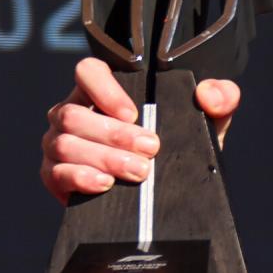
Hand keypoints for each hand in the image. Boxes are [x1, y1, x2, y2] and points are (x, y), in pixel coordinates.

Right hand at [40, 56, 241, 204]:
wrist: (156, 201)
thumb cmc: (173, 151)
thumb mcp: (202, 124)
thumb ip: (218, 99)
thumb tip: (209, 94)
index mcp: (100, 92)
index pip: (87, 72)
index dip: (105, 90)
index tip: (134, 113)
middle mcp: (73, 113)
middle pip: (74, 114)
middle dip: (114, 135)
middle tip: (150, 149)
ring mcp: (58, 144)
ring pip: (65, 143)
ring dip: (103, 158)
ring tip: (137, 172)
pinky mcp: (54, 176)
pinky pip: (55, 173)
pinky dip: (80, 178)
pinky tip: (105, 185)